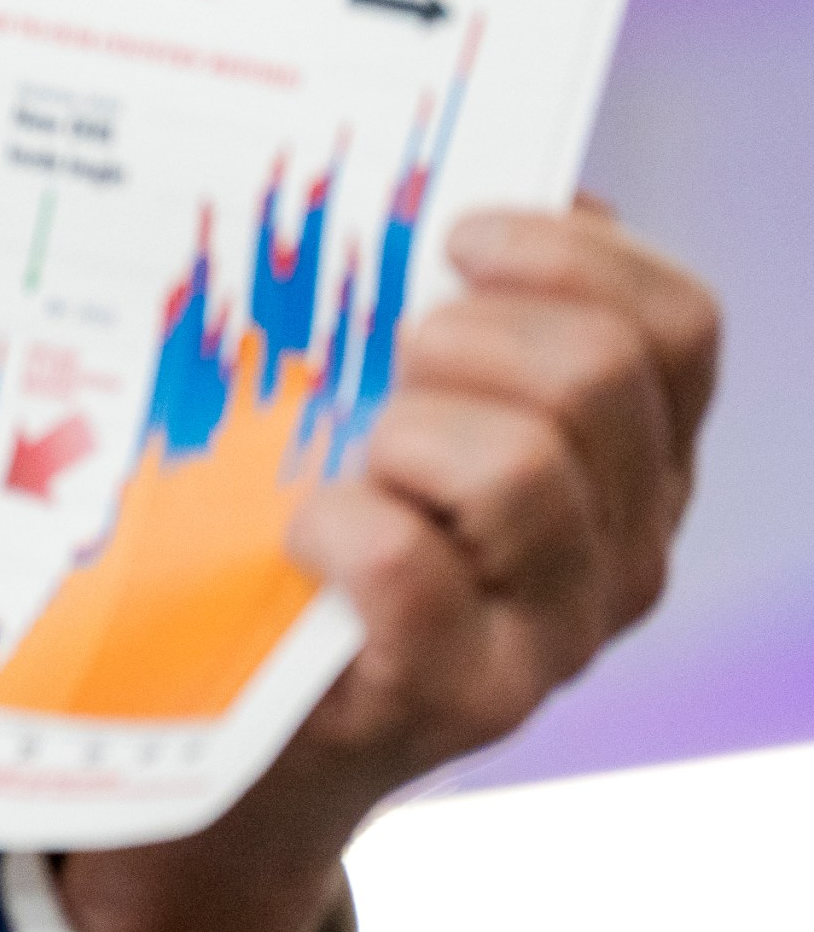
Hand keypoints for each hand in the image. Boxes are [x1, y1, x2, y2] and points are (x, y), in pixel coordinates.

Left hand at [56, 198, 720, 931]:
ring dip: (408, 430)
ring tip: (351, 458)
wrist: (254, 740)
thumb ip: (442, 317)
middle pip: (599, 374)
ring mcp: (553, 633)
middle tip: (385, 367)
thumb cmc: (319, 538)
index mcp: (634, 457)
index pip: (677, 323)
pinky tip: (305, 534)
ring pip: (526, 464)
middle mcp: (626, 546)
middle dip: (467, 336)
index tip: (457, 237)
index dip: (576, 252)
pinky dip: (344, 526)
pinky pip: (413, 565)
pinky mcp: (456, 700)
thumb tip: (433, 191)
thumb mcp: (399, 413)